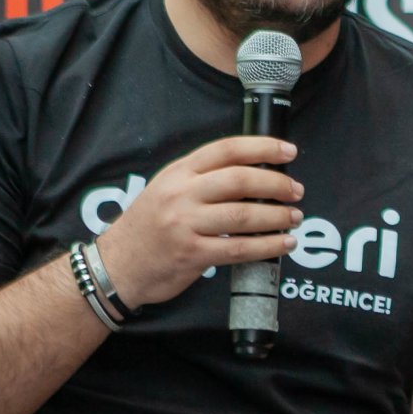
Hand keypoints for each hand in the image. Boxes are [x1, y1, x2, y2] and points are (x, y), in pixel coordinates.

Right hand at [100, 135, 304, 310]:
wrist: (116, 266)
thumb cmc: (148, 227)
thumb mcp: (166, 189)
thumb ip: (202, 179)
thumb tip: (255, 175)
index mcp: (178, 172)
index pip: (226, 149)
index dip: (262, 147)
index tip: (288, 151)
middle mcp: (181, 194)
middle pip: (239, 179)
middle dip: (276, 183)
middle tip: (296, 191)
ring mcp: (185, 224)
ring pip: (243, 214)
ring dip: (277, 216)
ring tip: (294, 217)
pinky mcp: (192, 254)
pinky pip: (238, 247)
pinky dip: (267, 245)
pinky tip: (283, 244)